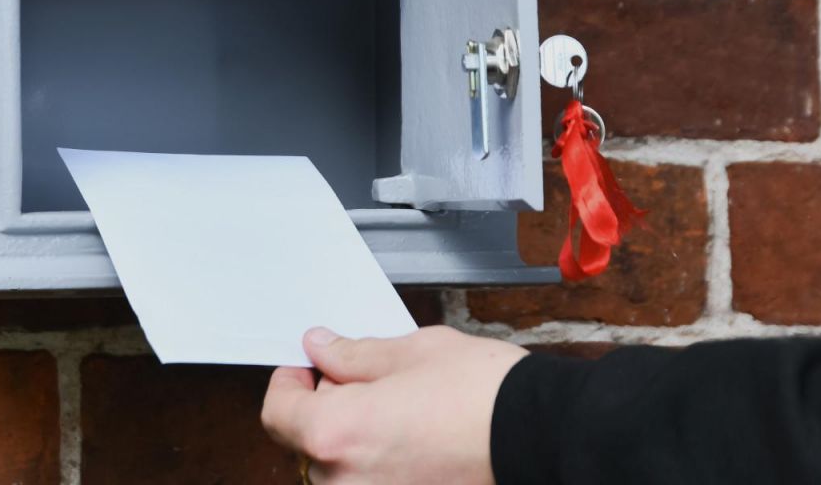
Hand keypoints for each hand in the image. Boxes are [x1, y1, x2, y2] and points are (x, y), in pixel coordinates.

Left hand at [261, 325, 526, 484]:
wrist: (542, 439)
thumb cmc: (481, 396)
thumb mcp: (409, 353)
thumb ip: (353, 355)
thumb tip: (321, 348)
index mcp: (337, 435)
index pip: (278, 413)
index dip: (291, 384)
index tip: (308, 370)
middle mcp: (345, 484)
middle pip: (309, 444)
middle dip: (330, 411)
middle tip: (368, 384)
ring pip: (340, 472)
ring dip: (356, 444)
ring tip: (401, 417)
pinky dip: (382, 469)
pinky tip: (413, 445)